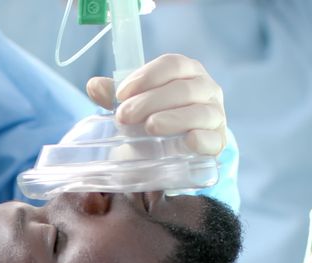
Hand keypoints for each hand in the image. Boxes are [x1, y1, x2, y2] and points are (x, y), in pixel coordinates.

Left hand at [86, 54, 226, 154]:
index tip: (120, 93)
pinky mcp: (217, 142)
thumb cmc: (156, 116)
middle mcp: (207, 89)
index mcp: (188, 71)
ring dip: (173, 118)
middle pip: (183, 88)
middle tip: (124, 117)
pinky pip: (213, 138)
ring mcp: (215, 116)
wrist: (176, 149)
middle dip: (151, 101)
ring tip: (149, 127)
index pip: (172, 64)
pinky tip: (186, 142)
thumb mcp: (136, 104)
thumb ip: (115, 96)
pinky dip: (200, 139)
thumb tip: (93, 85)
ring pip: (200, 112)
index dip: (146, 76)